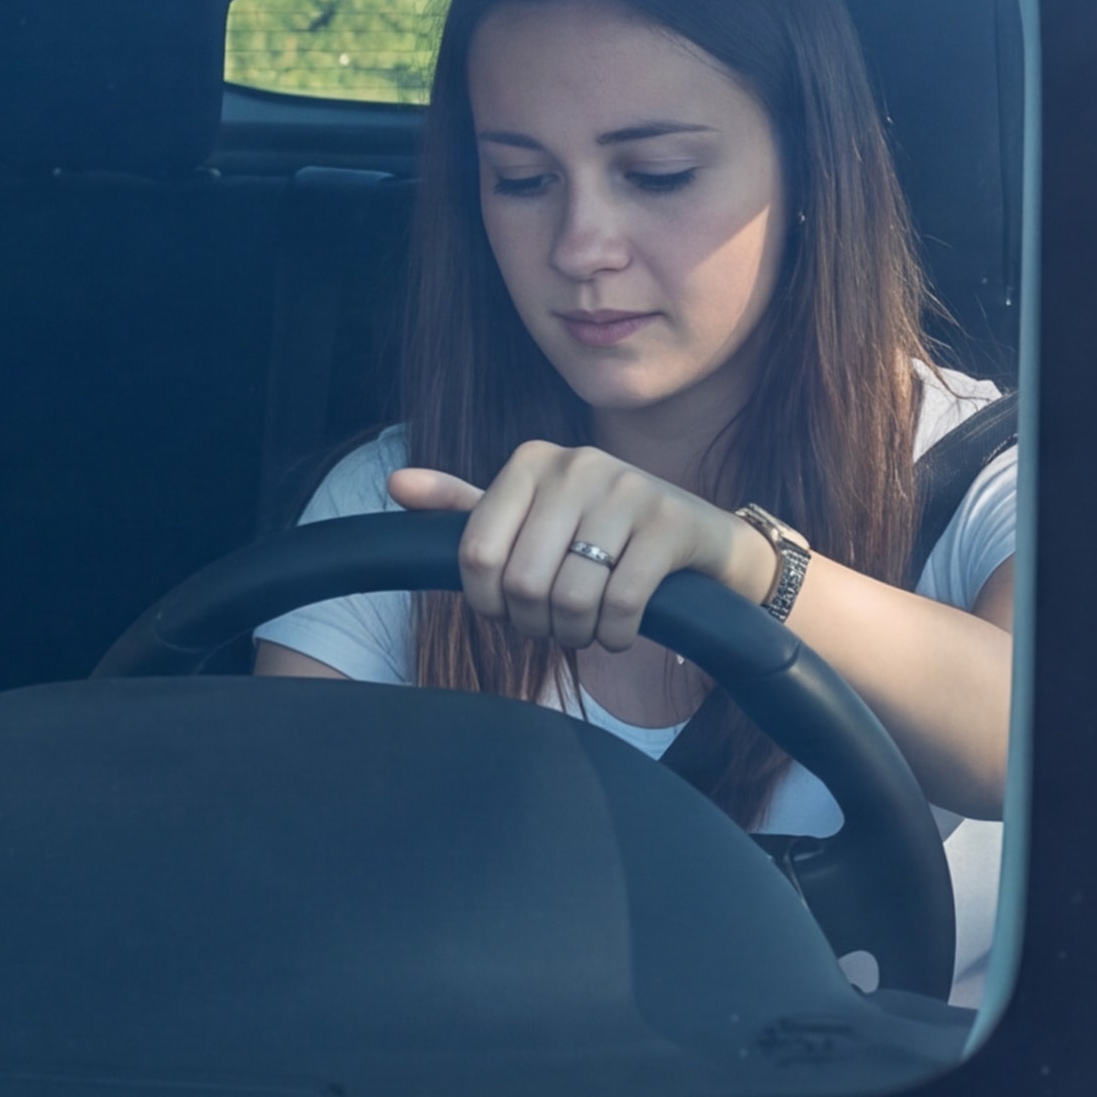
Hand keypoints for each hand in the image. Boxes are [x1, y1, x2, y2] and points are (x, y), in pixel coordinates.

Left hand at [387, 442, 763, 657]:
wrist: (701, 540)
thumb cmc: (603, 535)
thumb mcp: (533, 517)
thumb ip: (466, 508)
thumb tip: (394, 484)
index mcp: (533, 461)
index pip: (476, 555)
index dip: (489, 604)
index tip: (511, 612)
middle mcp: (578, 464)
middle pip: (522, 583)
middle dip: (536, 624)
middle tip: (555, 626)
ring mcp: (628, 489)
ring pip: (569, 597)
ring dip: (576, 634)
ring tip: (587, 629)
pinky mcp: (669, 523)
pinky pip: (621, 603)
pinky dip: (616, 635)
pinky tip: (621, 630)